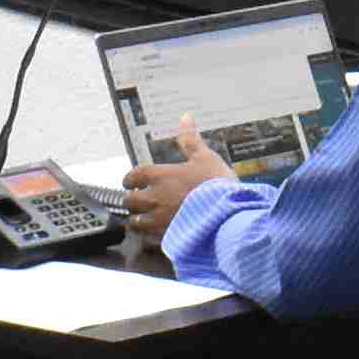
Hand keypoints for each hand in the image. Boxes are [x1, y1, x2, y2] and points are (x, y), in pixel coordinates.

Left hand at [121, 129, 235, 247]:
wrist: (229, 213)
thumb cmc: (216, 183)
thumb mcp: (205, 157)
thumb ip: (190, 140)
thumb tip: (185, 117)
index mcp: (161, 176)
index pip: (133, 176)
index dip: (130, 179)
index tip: (132, 181)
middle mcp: (155, 198)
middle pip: (130, 200)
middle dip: (133, 200)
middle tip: (138, 200)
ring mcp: (159, 221)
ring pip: (136, 223)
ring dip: (138, 220)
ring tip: (144, 220)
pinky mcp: (167, 239)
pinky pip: (150, 240)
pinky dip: (150, 238)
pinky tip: (158, 235)